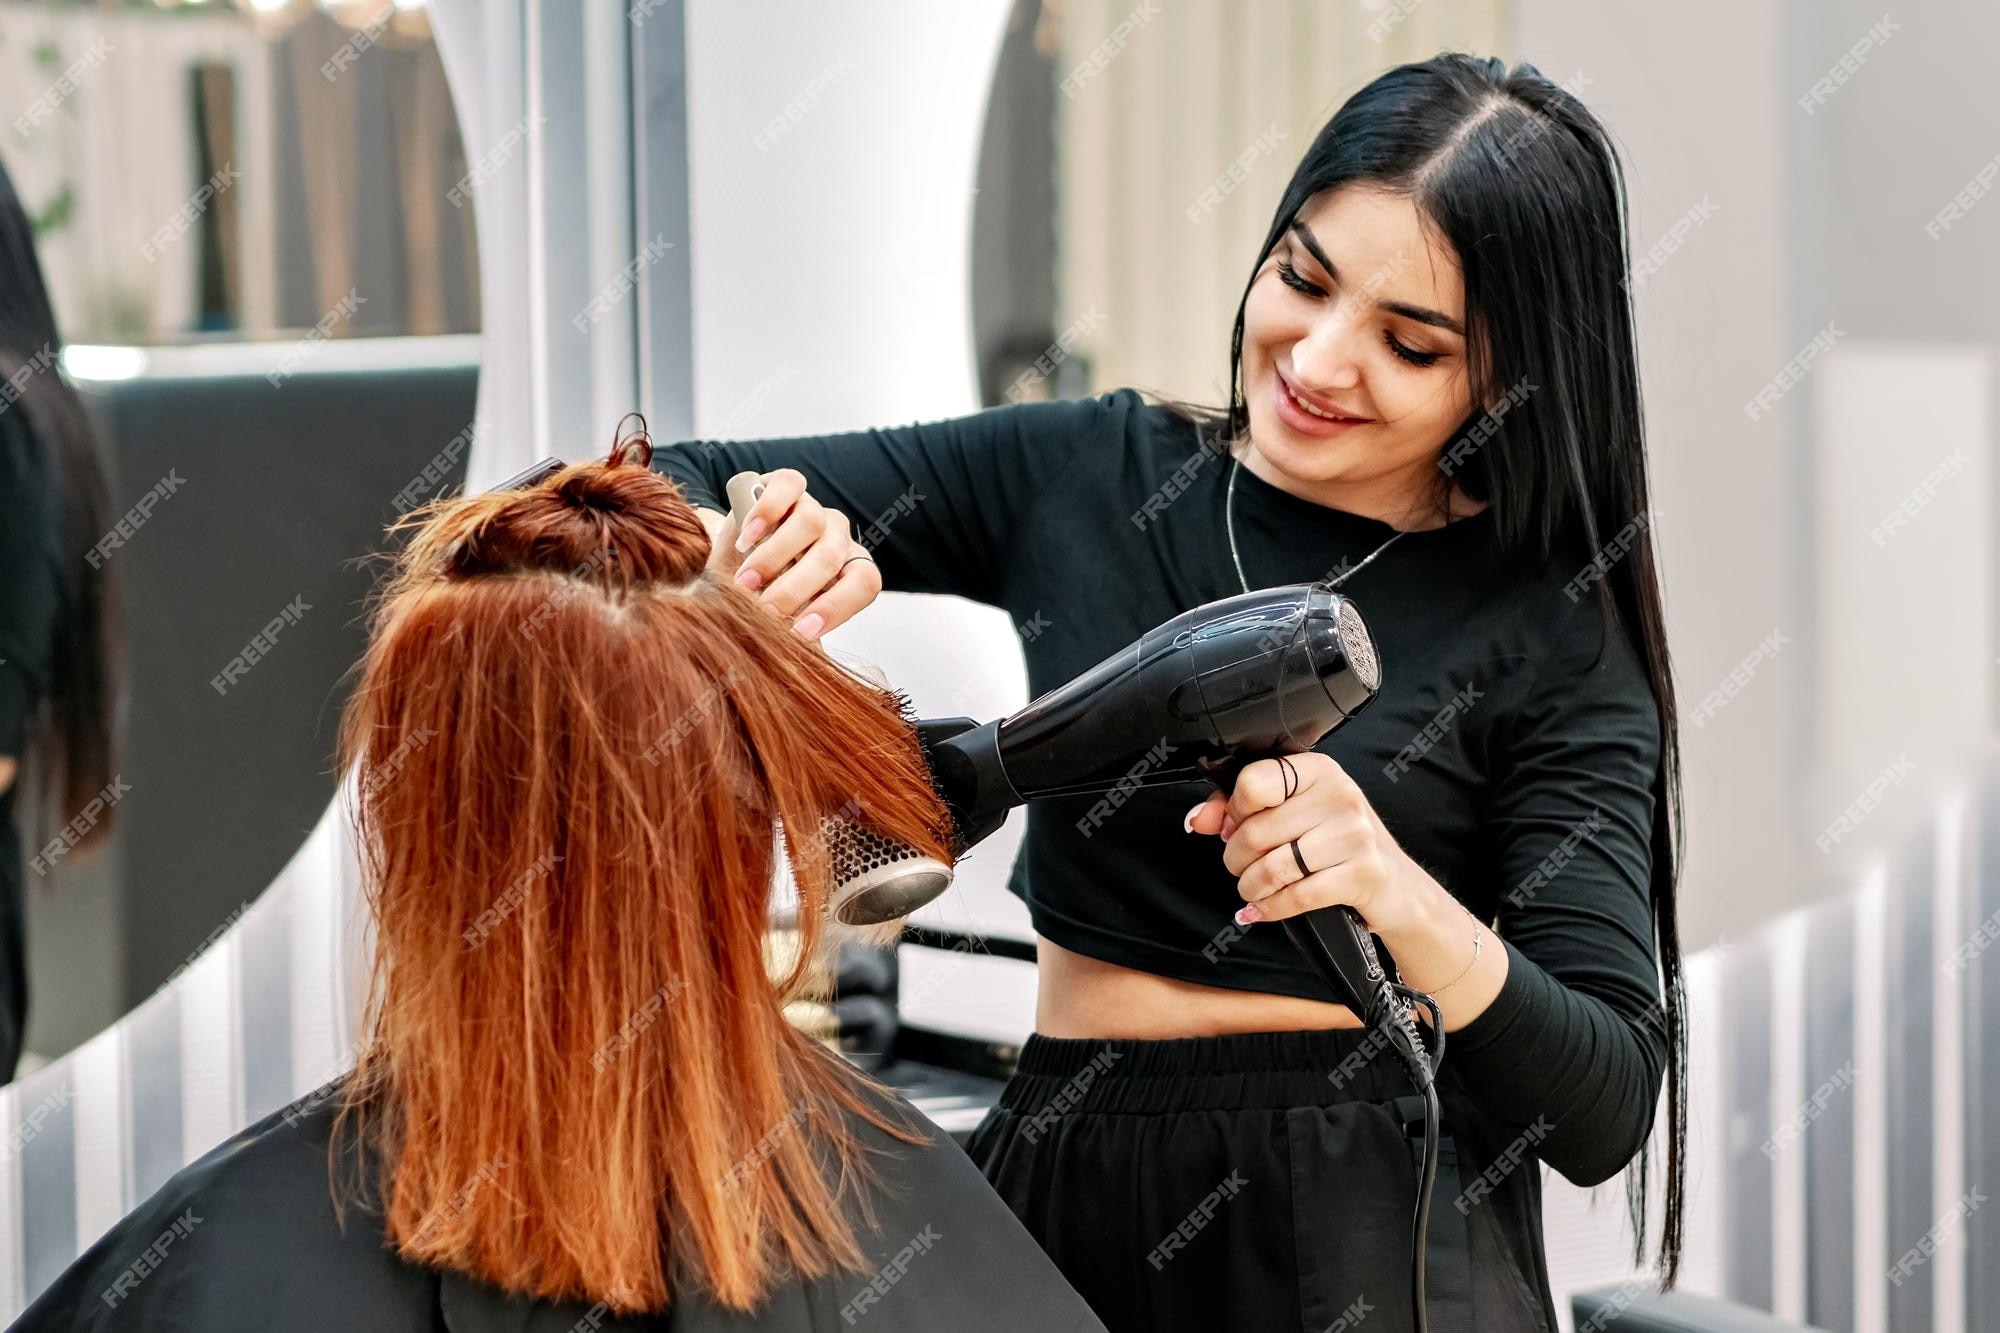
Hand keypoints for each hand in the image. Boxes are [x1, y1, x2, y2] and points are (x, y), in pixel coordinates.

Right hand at [701, 468, 881, 639]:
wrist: (728, 566)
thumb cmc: (762, 602)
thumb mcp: (783, 627)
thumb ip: (798, 642)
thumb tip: (811, 679)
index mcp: (849, 571)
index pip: (864, 582)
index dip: (837, 607)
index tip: (801, 632)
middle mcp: (837, 538)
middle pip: (831, 556)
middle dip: (795, 589)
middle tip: (764, 612)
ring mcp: (813, 508)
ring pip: (811, 521)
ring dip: (775, 557)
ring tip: (745, 583)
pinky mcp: (786, 485)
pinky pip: (789, 486)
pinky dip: (767, 511)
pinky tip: (746, 538)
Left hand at [1184, 752, 1422, 935]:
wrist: (1395, 884)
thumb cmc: (1336, 844)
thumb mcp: (1295, 813)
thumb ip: (1239, 809)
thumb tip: (1197, 820)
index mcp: (1318, 770)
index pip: (1253, 782)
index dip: (1233, 812)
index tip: (1233, 827)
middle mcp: (1339, 795)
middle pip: (1256, 831)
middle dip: (1236, 858)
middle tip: (1241, 866)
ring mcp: (1354, 834)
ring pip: (1272, 867)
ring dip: (1249, 887)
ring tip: (1251, 889)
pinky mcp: (1362, 873)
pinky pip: (1296, 896)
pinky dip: (1269, 909)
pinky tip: (1261, 909)